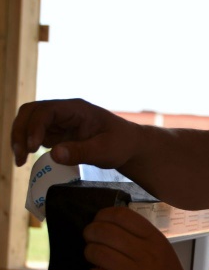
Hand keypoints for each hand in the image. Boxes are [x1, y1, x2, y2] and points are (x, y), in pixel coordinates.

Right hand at [10, 99, 137, 167]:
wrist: (128, 145)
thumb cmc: (121, 144)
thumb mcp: (106, 150)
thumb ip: (82, 152)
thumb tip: (54, 154)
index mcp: (77, 109)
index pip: (47, 111)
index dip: (35, 127)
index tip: (33, 148)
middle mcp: (64, 112)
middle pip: (31, 112)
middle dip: (20, 131)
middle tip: (21, 156)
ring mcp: (58, 121)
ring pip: (28, 122)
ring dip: (19, 138)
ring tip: (20, 160)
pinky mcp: (55, 132)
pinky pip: (33, 133)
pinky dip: (25, 144)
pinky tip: (25, 158)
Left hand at [83, 207, 204, 269]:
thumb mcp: (163, 252)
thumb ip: (141, 239)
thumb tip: (109, 227)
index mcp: (156, 240)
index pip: (123, 216)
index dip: (104, 215)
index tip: (98, 221)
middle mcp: (146, 253)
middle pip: (105, 232)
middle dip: (90, 233)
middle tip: (90, 238)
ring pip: (97, 253)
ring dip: (90, 253)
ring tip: (94, 258)